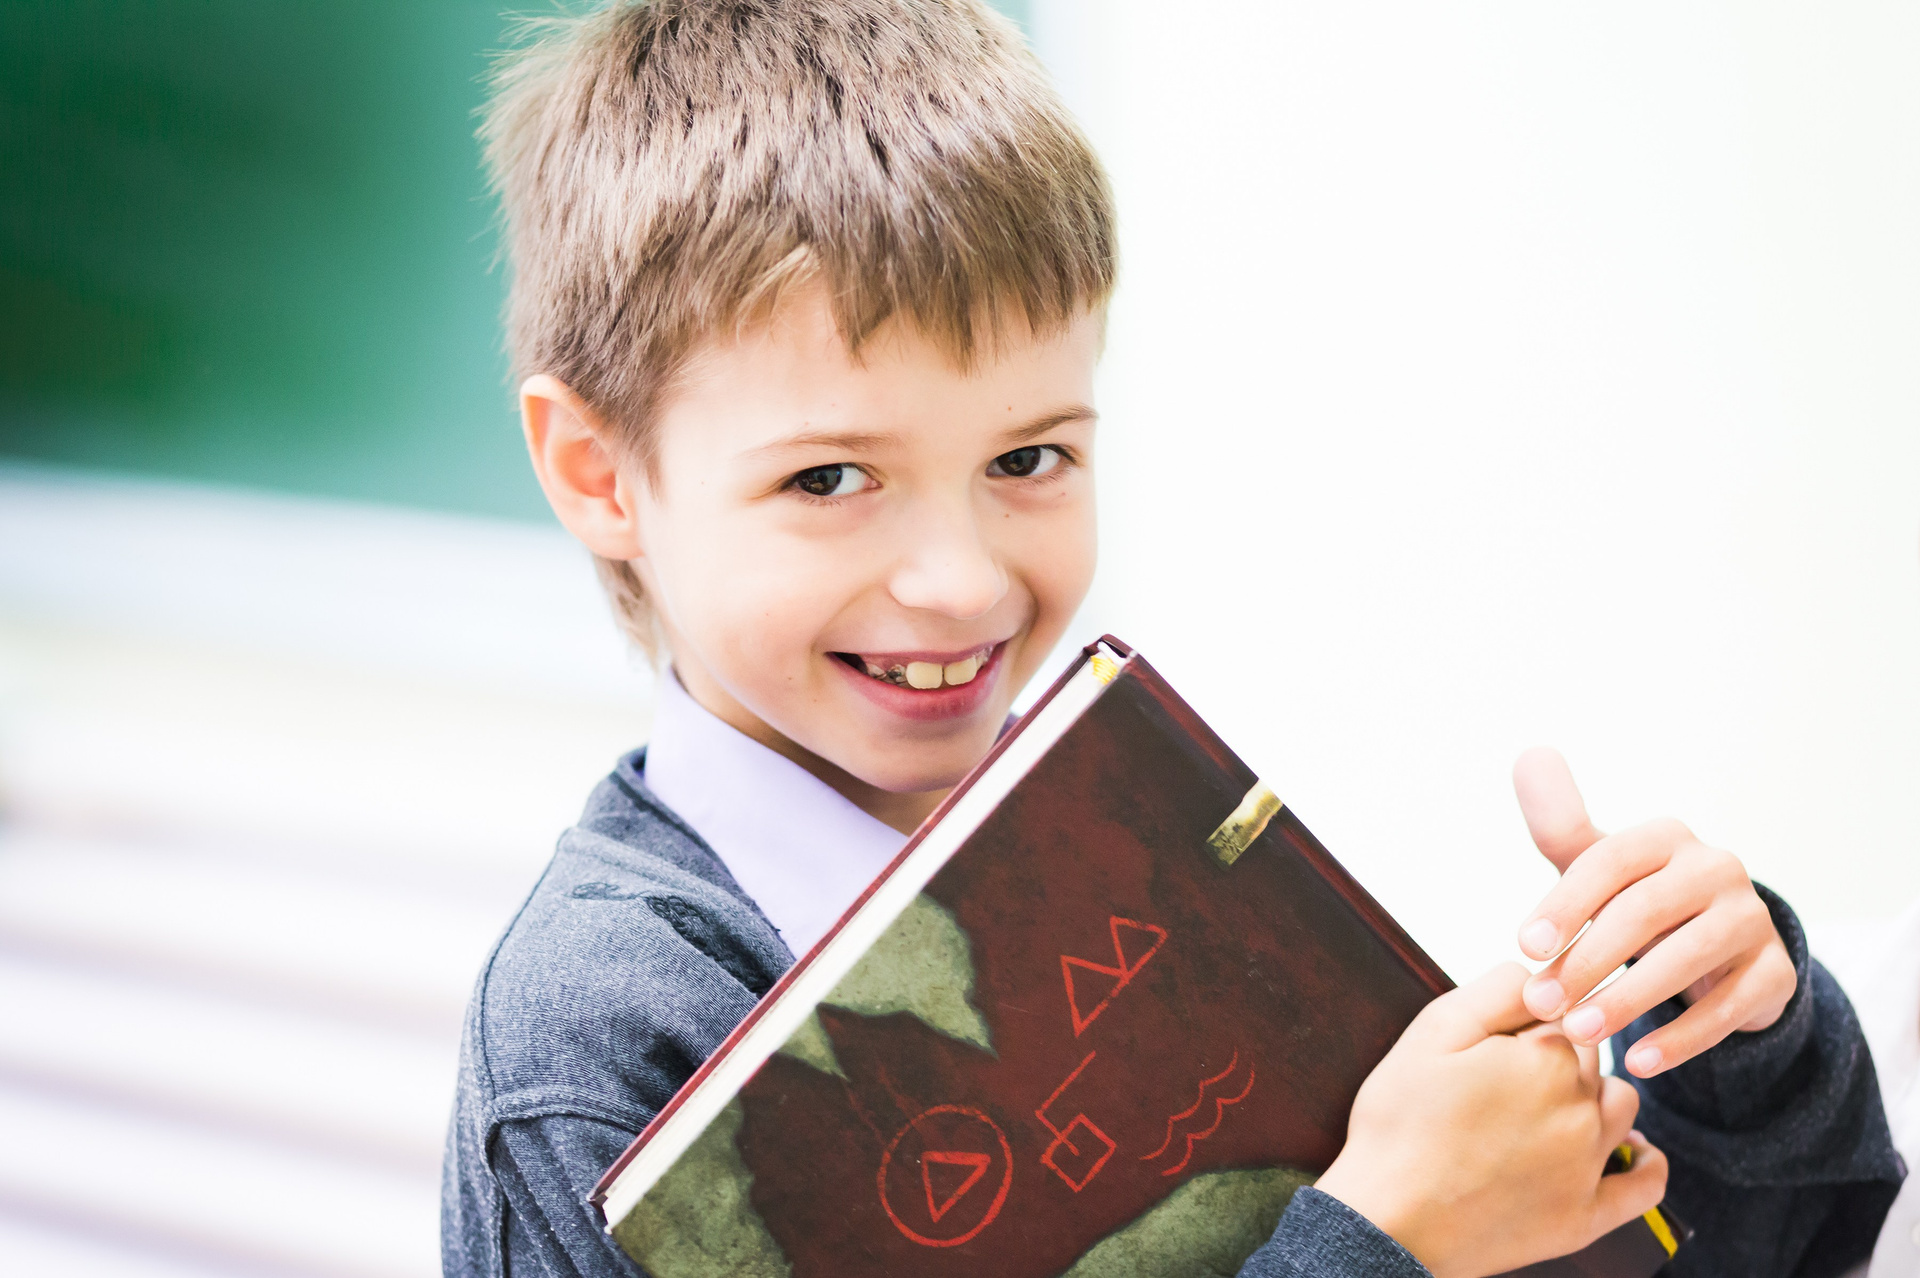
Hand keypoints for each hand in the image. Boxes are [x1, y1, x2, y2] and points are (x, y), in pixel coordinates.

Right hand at [1315, 964, 1666, 1277]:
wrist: (1390, 1221)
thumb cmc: (1401, 1123)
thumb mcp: (1433, 1031)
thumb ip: (1496, 989)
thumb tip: (1540, 974)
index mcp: (1549, 1058)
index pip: (1562, 1013)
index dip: (1525, 1022)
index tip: (1493, 1041)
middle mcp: (1583, 1108)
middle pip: (1591, 1057)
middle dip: (1557, 1057)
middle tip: (1502, 1077)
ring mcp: (1589, 1166)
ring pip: (1621, 1106)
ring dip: (1595, 1097)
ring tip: (1550, 1105)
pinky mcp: (1585, 1218)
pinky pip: (1644, 1187)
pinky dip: (1646, 1163)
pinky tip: (1633, 1152)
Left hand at [1512, 747, 1796, 1076]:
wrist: (1717, 950)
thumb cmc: (1634, 901)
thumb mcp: (1596, 865)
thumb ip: (1560, 822)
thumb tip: (1528, 753)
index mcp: (1664, 837)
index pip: (1608, 863)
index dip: (1565, 904)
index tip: (1525, 948)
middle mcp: (1715, 868)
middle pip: (1643, 913)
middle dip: (1586, 961)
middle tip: (1542, 1003)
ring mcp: (1751, 918)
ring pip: (1686, 960)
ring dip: (1627, 1001)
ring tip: (1581, 1034)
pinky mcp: (1775, 970)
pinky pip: (1727, 1008)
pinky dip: (1680, 1039)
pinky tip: (1639, 1063)